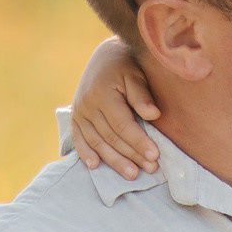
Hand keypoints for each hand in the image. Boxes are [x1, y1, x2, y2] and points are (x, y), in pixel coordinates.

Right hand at [69, 38, 160, 179]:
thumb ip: (142, 95)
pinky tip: (95, 166)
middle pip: (111, 137)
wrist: (105, 57)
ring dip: (114, 160)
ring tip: (133, 174)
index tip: (155, 155)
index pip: (122, 125)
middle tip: (151, 168)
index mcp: (103, 94)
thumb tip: (153, 115)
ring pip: (97, 142)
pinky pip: (79, 139)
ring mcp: (79, 112)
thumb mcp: (136, 75)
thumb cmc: (127, 66)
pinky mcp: (75, 117)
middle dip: (132, 155)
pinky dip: (85, 153)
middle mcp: (87, 105)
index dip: (138, 142)